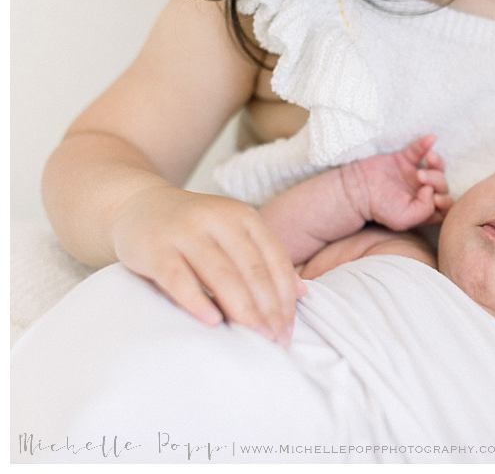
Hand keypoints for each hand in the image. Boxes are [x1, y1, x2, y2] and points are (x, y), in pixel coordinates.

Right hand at [111, 185, 306, 346]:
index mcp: (243, 216)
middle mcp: (218, 219)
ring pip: (221, 274)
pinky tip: (213, 322)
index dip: (285, 297)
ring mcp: (185, 231)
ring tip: (255, 337)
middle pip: (252, 269)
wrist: (139, 206)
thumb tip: (303, 293)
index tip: (290, 329)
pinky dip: (197, 300)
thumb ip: (266, 260)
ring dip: (243, 309)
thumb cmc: (195, 230)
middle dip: (268, 308)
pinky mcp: (154, 247)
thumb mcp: (234, 235)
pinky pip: (178, 277)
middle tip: (276, 340)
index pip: (274, 260)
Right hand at [343, 135, 452, 230]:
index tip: (434, 198)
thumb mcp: (404, 219)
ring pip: (437, 167)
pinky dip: (426, 144)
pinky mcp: (406, 159)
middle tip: (421, 179)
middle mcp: (422, 191)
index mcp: (424, 208)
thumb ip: (425, 210)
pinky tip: (430, 139)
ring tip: (425, 163)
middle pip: (443, 185)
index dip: (446, 200)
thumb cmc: (380, 208)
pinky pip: (420, 149)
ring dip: (436, 164)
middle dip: (437, 181)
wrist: (357, 190)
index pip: (446, 204)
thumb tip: (433, 192)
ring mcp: (415, 174)